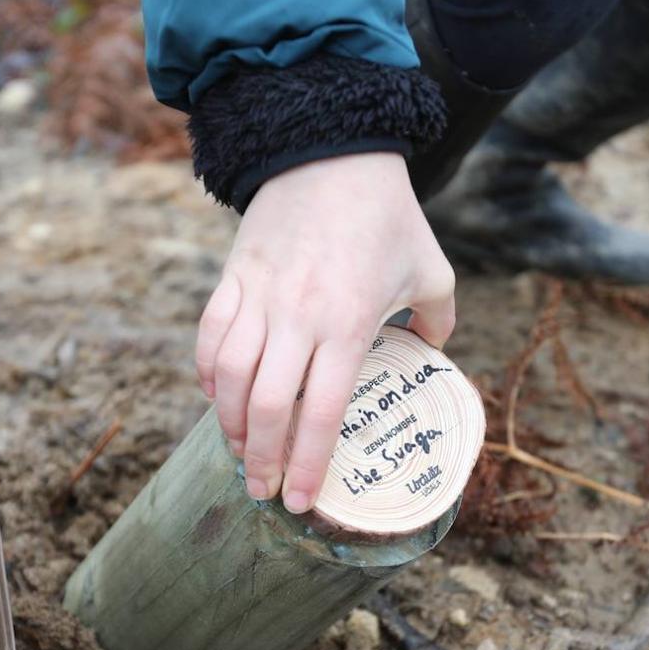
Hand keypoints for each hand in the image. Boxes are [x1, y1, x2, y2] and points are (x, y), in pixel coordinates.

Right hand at [196, 152, 455, 513]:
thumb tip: (432, 353)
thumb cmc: (387, 214)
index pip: (323, 412)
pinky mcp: (233, 278)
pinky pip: (211, 337)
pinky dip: (209, 375)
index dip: (308, 464)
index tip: (300, 500)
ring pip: (230, 378)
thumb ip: (440, 317)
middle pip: (270, 408)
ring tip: (240, 452)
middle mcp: (298, 317)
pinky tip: (218, 398)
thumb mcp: (432, 266)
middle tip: (262, 492)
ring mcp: (259, 297)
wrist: (330, 148)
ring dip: (230, 424)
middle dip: (262, 460)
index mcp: (347, 322)